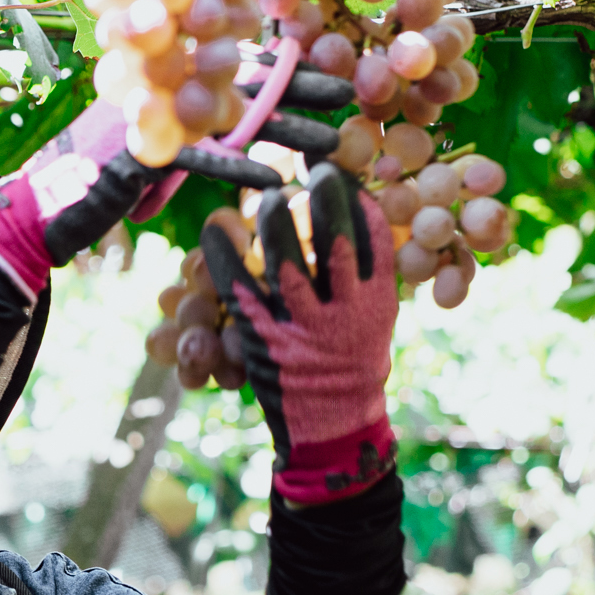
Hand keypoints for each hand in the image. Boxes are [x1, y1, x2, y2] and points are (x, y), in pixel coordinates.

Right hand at [0, 63, 357, 292]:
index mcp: (167, 77)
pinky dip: (237, 171)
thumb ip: (193, 128)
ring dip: (286, 129)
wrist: (38, 206)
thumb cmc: (97, 181)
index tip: (336, 74)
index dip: (286, 67)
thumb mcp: (154, 146)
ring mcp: (148, 115)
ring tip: (335, 143)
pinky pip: (197, 159)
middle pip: (242, 79)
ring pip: (229, 116)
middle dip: (300, 87)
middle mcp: (159, 85)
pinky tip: (275, 183)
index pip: (235, 62)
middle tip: (353, 94)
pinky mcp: (137, 153)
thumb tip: (240, 122)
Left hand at [202, 165, 398, 504]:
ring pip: (285, 260)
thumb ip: (364, 269)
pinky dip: (224, 253)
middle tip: (309, 173)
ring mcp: (303, 326)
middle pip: (333, 240)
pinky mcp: (264, 340)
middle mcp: (345, 311)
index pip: (371, 236)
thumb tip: (354, 207)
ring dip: (273, 221)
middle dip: (321, 200)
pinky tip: (216, 228)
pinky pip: (238, 286)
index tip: (336, 170)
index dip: (352, 197)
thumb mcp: (375, 314)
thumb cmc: (354, 361)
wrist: (332, 425)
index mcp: (378, 301)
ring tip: (267, 199)